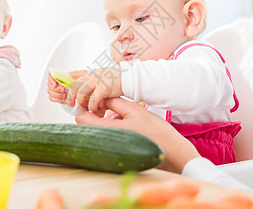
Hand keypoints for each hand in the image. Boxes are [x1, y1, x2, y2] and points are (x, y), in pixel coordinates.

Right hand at [47, 70, 87, 104]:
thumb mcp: (83, 74)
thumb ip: (75, 73)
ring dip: (57, 95)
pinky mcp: (59, 97)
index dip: (51, 80)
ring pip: (50, 93)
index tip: (55, 84)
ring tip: (66, 95)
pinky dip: (59, 100)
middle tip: (64, 90)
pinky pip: (52, 99)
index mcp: (63, 75)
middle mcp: (58, 82)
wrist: (88, 90)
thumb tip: (68, 74)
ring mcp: (58, 90)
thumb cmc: (85, 82)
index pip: (50, 75)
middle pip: (49, 85)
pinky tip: (65, 100)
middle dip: (56, 89)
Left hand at [68, 66, 122, 112]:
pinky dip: (92, 107)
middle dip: (72, 97)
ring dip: (82, 103)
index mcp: (91, 74)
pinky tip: (95, 109)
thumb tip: (87, 90)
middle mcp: (92, 76)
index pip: (76, 79)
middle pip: (76, 86)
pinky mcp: (103, 89)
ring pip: (81, 94)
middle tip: (72, 105)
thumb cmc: (117, 79)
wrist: (129, 77)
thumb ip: (93, 80)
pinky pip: (92, 100)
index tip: (70, 98)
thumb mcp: (102, 75)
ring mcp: (97, 82)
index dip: (71, 90)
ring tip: (86, 108)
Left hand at [75, 98, 200, 172]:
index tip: (91, 99)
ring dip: (98, 121)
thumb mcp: (133, 110)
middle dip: (90, 113)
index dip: (82, 106)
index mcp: (107, 130)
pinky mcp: (115, 154)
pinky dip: (105, 129)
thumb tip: (98, 98)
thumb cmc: (155, 131)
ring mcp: (109, 150)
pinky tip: (119, 124)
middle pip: (85, 126)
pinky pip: (103, 138)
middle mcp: (105, 142)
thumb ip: (113, 102)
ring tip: (112, 113)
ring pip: (94, 132)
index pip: (81, 118)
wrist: (171, 152)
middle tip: (103, 105)